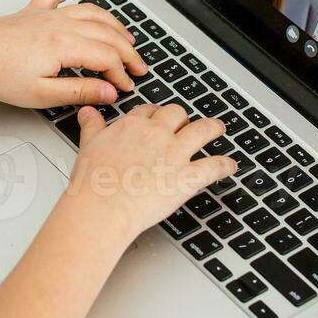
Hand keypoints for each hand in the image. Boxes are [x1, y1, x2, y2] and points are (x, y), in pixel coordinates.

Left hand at [0, 0, 147, 108]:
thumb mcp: (42, 94)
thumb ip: (79, 91)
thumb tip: (108, 92)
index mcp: (65, 45)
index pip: (107, 57)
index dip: (121, 73)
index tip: (125, 87)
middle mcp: (60, 25)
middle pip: (106, 34)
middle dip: (127, 51)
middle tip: (138, 67)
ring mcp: (47, 15)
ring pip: (91, 12)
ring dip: (113, 23)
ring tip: (126, 37)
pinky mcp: (33, 11)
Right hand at [68, 104, 236, 240]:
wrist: (102, 206)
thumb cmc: (93, 182)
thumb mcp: (87, 145)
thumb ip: (92, 126)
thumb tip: (88, 113)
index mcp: (133, 126)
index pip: (149, 110)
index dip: (155, 114)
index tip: (157, 119)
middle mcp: (157, 134)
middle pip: (177, 114)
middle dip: (183, 118)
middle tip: (184, 125)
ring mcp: (175, 154)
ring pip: (202, 130)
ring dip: (214, 128)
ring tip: (218, 129)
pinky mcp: (187, 177)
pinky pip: (213, 166)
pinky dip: (224, 166)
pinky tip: (230, 166)